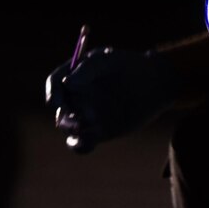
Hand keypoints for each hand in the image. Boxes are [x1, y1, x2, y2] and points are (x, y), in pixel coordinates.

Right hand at [45, 47, 177, 152]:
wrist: (155, 84)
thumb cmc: (132, 66)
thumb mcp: (110, 61)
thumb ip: (87, 70)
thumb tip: (67, 84)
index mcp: (75, 74)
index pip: (55, 83)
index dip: (53, 93)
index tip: (57, 103)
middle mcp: (77, 95)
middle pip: (59, 108)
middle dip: (64, 115)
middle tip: (75, 118)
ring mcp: (86, 114)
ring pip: (68, 127)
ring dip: (73, 129)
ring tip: (90, 123)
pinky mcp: (98, 132)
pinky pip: (82, 143)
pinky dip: (80, 146)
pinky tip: (88, 143)